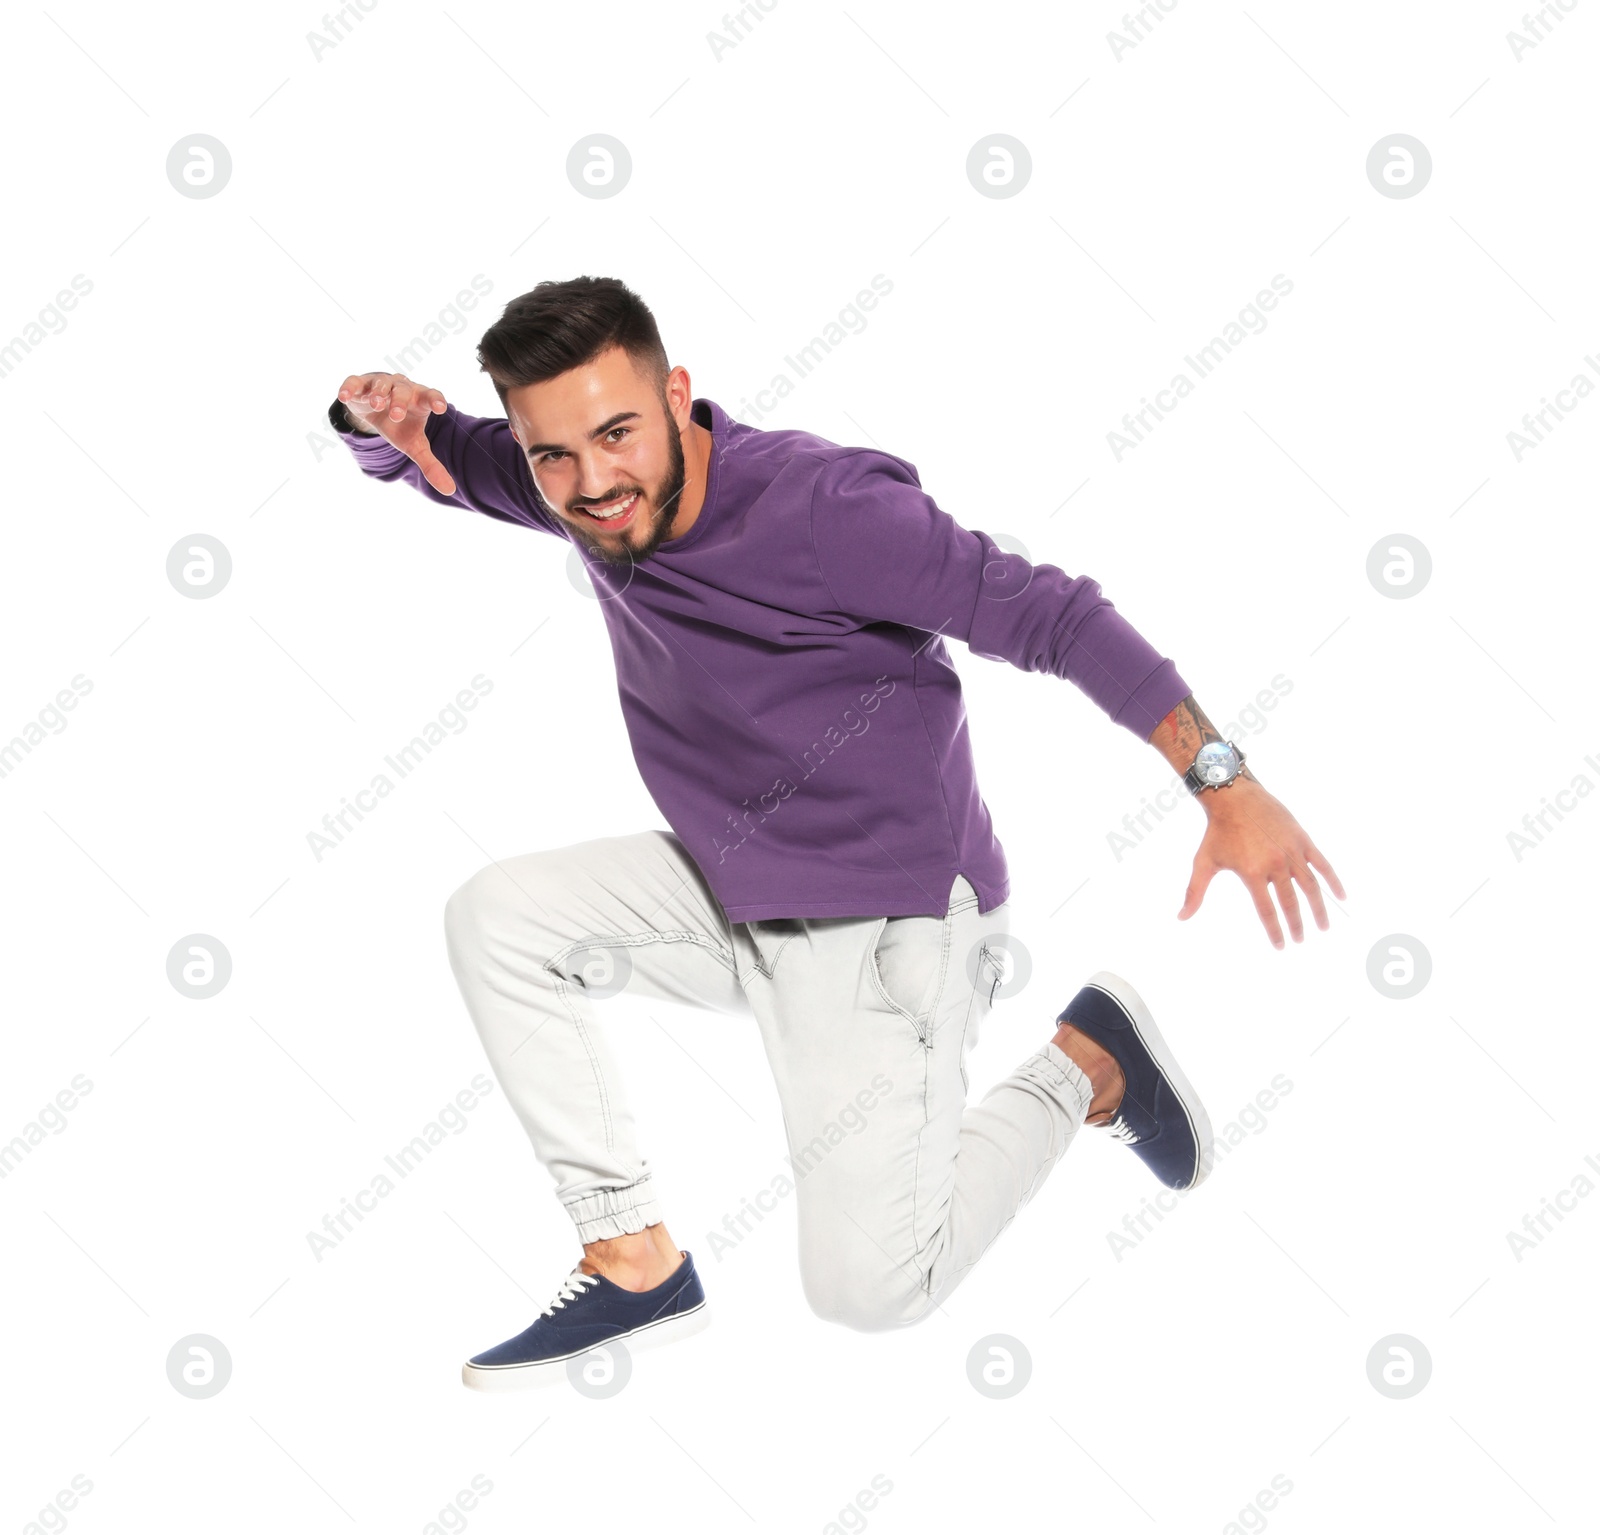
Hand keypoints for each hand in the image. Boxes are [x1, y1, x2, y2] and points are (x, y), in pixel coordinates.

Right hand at [337, 371, 456, 494]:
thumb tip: (449, 491)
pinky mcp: (359, 385)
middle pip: (403, 391)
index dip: (435, 400)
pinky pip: (354, 382)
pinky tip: (344, 397)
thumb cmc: (400, 426)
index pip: (431, 396)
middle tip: (396, 416)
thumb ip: (431, 465)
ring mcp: (380, 384)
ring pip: (380, 384)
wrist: (375, 410)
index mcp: (419, 400)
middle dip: (399, 402)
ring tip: (375, 404)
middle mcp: (402, 387)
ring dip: (378, 393)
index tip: (440, 408)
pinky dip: (349, 388)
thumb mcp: (414, 446)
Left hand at [1178, 777, 1344, 947]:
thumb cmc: (1217, 832)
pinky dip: (1333, 880)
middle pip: (1290, 902)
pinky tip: (1342, 895)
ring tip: (1323, 926)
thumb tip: (1181, 917)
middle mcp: (1274, 864)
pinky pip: (1322, 863)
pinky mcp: (1301, 839)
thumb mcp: (1204, 862)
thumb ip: (1195, 892)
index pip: (1267, 910)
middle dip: (1297, 924)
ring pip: (1310, 886)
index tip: (1282, 946)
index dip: (1275, 931)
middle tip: (1301, 939)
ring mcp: (1291, 851)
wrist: (1234, 797)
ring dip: (1319, 908)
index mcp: (1252, 873)